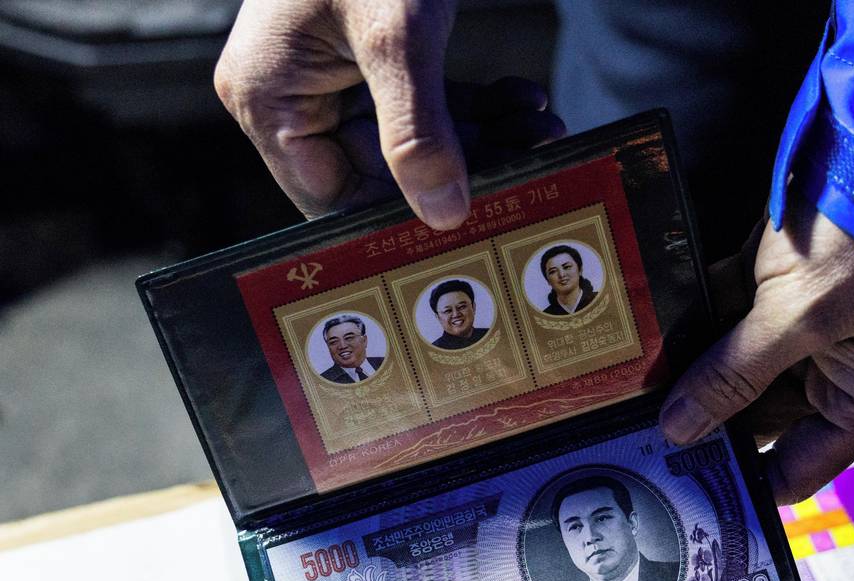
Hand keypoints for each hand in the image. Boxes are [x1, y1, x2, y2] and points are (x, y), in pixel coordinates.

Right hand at [214, 0, 564, 226]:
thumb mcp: (397, 36)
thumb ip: (416, 131)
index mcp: (269, 99)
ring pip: (416, 143)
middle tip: (528, 169)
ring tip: (541, 132)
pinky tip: (527, 104)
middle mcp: (293, 97)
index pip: (332, 199)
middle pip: (382, 175)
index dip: (399, 219)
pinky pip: (428, 105)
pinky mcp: (375, 60)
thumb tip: (442, 214)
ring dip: (484, 141)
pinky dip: (479, 107)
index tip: (468, 228)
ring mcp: (334, 78)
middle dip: (459, 173)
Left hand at [659, 204, 853, 504]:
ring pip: (735, 369)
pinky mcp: (773, 287)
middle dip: (706, 423)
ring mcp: (803, 327)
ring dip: (693, 375)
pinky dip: (694, 327)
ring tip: (637, 396)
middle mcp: (835, 370)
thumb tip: (682, 428)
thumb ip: (736, 375)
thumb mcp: (801, 319)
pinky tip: (651, 342)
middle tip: (644, 438)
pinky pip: (725, 320)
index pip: (799, 467)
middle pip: (756, 418)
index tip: (687, 488)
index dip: (745, 481)